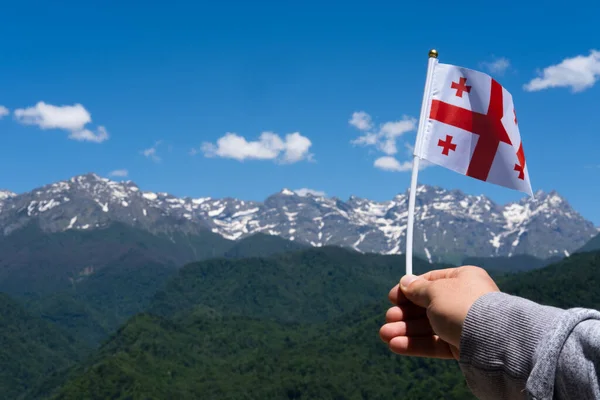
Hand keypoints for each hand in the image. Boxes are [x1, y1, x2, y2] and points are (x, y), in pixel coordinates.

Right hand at [379, 266, 498, 359]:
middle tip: (387, 319)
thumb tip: (406, 281)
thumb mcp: (435, 291)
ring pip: (428, 327)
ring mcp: (463, 324)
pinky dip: (415, 344)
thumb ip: (418, 289)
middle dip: (404, 314)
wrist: (494, 339)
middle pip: (427, 307)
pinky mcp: (462, 346)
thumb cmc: (463, 306)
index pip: (430, 282)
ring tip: (384, 335)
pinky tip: (396, 345)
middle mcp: (464, 300)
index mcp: (463, 279)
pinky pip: (435, 343)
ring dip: (405, 331)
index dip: (409, 290)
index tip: (392, 298)